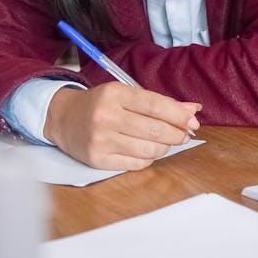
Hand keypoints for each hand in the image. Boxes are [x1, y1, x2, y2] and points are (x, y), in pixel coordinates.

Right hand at [44, 82, 200, 169]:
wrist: (63, 119)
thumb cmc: (101, 104)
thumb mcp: (126, 94)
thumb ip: (160, 102)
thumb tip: (194, 109)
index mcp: (114, 94)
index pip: (155, 105)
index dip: (178, 115)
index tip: (193, 121)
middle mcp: (106, 116)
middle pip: (155, 130)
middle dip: (177, 134)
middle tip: (184, 134)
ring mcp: (100, 140)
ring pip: (149, 150)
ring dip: (164, 147)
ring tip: (164, 141)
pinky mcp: (98, 159)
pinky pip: (137, 163)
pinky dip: (148, 157)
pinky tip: (146, 150)